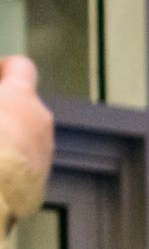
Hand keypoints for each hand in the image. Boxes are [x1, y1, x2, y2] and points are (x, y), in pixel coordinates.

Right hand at [0, 56, 52, 180]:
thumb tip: (0, 98)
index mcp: (21, 96)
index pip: (21, 67)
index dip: (4, 68)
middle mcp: (40, 120)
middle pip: (23, 103)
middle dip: (2, 105)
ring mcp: (44, 152)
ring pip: (25, 134)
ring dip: (7, 133)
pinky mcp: (39, 180)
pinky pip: (24, 160)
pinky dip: (10, 159)